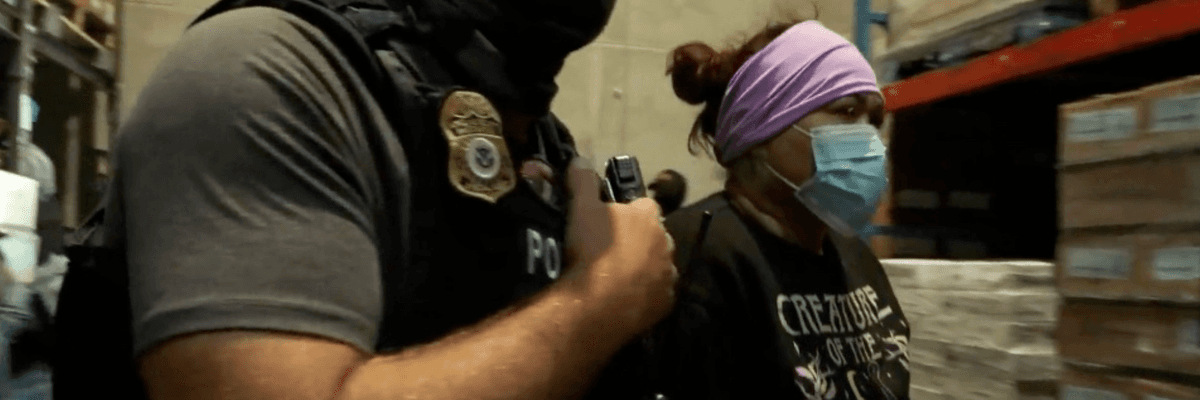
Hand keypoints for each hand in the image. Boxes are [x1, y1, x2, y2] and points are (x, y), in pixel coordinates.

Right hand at [560, 157, 677, 336]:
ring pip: (658, 265)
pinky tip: (625, 298)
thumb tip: (580, 160)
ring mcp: (669, 274)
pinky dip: (645, 294)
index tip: (611, 222)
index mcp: (648, 216)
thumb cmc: (591, 250)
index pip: (644, 205)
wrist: (597, 303)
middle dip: (639, 240)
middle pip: (654, 236)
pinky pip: (657, 293)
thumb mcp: (580, 208)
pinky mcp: (666, 302)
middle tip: (612, 252)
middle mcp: (666, 242)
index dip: (627, 212)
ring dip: (644, 267)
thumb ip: (583, 181)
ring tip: (617, 277)